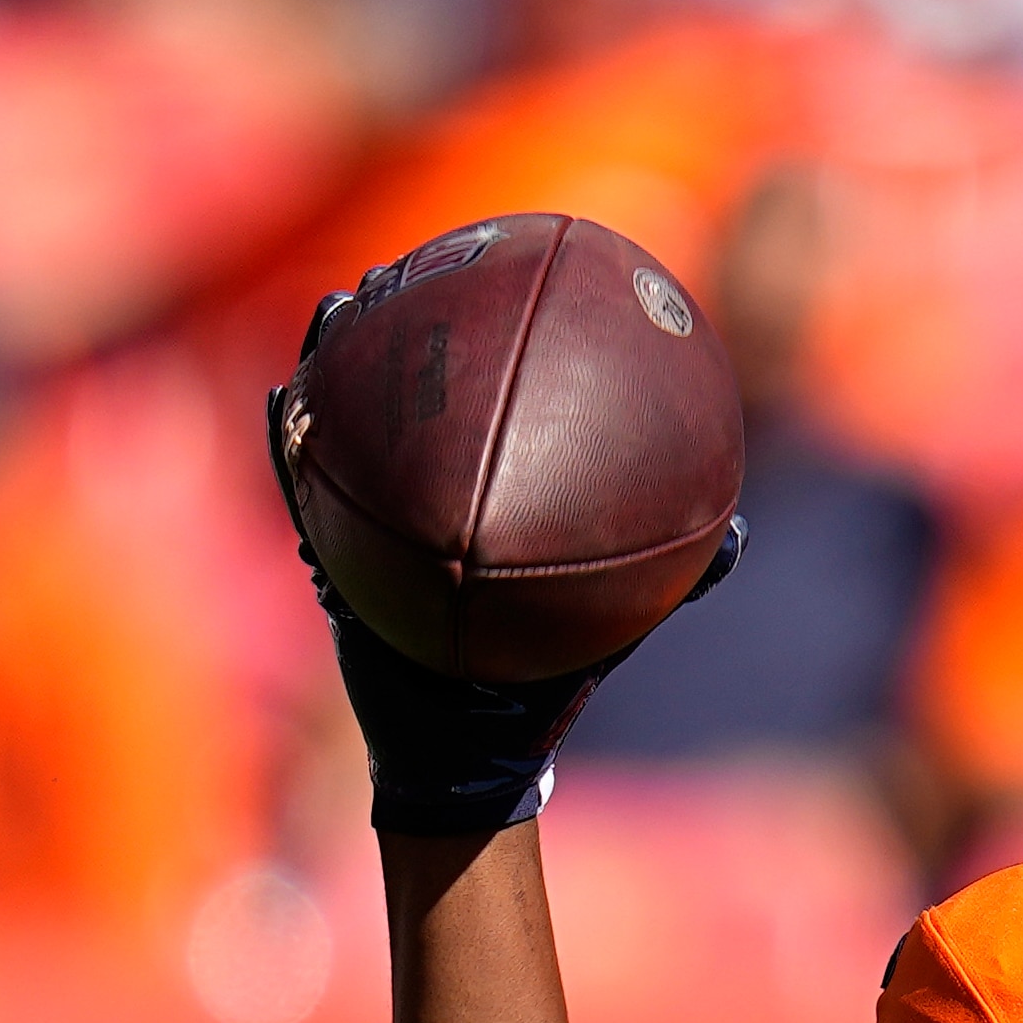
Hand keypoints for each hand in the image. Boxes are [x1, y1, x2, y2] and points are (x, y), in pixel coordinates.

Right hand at [267, 288, 744, 836]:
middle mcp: (428, 499)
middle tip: (393, 278)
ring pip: (342, 430)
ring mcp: (372, 524)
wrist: (469, 749)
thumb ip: (668, 578)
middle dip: (392, 333)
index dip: (478, 340)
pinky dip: (293, 450)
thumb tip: (737, 534)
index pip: (481, 407)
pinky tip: (286, 405)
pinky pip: (306, 494)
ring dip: (333, 369)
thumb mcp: (607, 626)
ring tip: (333, 314)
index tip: (492, 273)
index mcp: (489, 501)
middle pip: (401, 399)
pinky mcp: (332, 558)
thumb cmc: (540, 685)